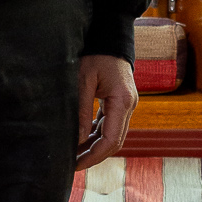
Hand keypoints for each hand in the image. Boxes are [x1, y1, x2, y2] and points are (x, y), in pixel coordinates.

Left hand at [75, 53, 135, 167]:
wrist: (110, 37)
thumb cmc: (96, 54)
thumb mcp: (84, 80)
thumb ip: (82, 110)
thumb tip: (78, 139)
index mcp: (122, 101)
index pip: (111, 140)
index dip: (94, 156)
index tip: (76, 164)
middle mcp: (128, 106)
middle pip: (114, 141)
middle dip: (94, 156)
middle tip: (72, 165)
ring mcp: (126, 105)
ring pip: (112, 135)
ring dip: (94, 147)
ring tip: (73, 155)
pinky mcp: (119, 102)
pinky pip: (109, 125)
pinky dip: (96, 135)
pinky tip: (81, 140)